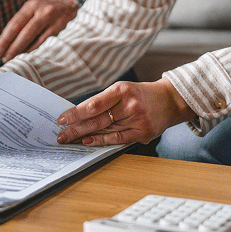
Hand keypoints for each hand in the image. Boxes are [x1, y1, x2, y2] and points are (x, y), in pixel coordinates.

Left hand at [0, 0, 77, 60]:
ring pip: (38, 40)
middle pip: (26, 32)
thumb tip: (4, 46)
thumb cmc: (43, 13)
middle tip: (5, 59)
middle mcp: (44, 11)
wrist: (69, 7)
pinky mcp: (64, 30)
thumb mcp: (32, 11)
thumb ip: (20, 25)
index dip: (5, 39)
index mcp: (32, 5)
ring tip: (15, 60)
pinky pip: (48, 44)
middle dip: (14, 48)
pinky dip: (37, 52)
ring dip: (25, 53)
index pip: (15, 23)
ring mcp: (56, 20)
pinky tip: (30, 58)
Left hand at [54, 78, 195, 145]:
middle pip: (97, 119)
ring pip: (106, 130)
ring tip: (69, 140)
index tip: (61, 119)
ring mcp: (137, 120)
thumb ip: (103, 101)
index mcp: (122, 90)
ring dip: (84, 136)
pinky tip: (88, 142)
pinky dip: (102, 141)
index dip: (76, 113)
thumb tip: (78, 114)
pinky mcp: (143, 133)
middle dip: (76, 128)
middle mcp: (130, 104)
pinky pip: (118, 139)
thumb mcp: (123, 90)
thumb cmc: (141, 95)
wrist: (169, 100)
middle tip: (60, 135)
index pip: (94, 104)